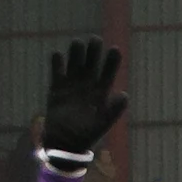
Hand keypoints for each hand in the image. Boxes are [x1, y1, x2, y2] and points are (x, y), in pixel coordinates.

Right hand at [38, 40, 126, 155]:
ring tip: (77, 42)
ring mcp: (71, 86)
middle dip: (93, 52)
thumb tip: (124, 94)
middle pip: (91, 64)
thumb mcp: (103, 122)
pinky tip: (57, 54)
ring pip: (74, 65)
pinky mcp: (56, 89)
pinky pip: (57, 73)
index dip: (112, 61)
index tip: (115, 49)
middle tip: (95, 39)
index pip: (108, 73)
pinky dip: (57, 64)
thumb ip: (114, 109)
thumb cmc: (88, 133)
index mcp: (101, 92)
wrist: (66, 142)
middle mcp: (87, 85)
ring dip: (76, 54)